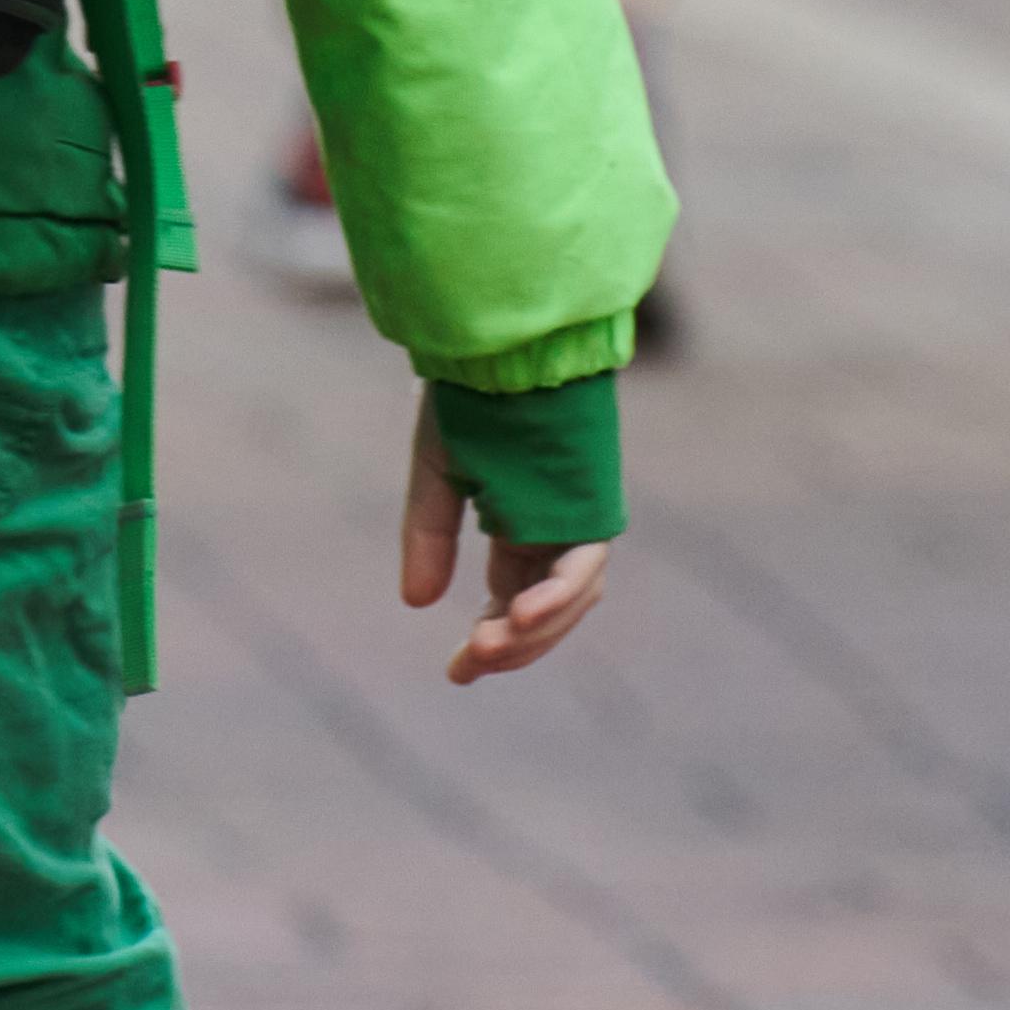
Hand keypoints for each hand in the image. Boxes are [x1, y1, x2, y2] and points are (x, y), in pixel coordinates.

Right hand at [400, 407, 608, 685]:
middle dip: (511, 647)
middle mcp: (553, 527)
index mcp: (518, 524)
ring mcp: (576, 516)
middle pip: (545, 611)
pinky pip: (584, 565)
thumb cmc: (471, 392)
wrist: (501, 337)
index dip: (491, 641)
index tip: (457, 671)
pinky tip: (522, 614)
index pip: (513, 600)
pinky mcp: (591, 502)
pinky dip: (558, 596)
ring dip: (533, 631)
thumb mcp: (438, 472)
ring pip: (571, 599)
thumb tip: (417, 604)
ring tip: (487, 643)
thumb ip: (429, 534)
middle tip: (469, 664)